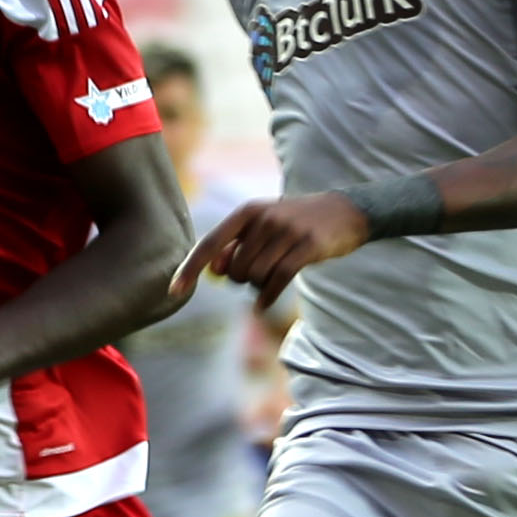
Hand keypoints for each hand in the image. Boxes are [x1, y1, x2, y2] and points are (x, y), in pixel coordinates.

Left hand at [171, 193, 374, 311]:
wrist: (344, 211)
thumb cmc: (294, 222)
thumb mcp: (262, 225)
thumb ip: (236, 245)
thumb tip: (214, 270)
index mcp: (247, 212)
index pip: (210, 243)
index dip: (190, 269)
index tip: (173, 291)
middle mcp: (264, 219)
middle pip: (234, 269)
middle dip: (240, 280)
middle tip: (256, 274)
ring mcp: (287, 232)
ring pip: (255, 276)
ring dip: (257, 286)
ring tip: (271, 276)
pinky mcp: (307, 247)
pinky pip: (277, 281)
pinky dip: (266, 297)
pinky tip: (263, 304)